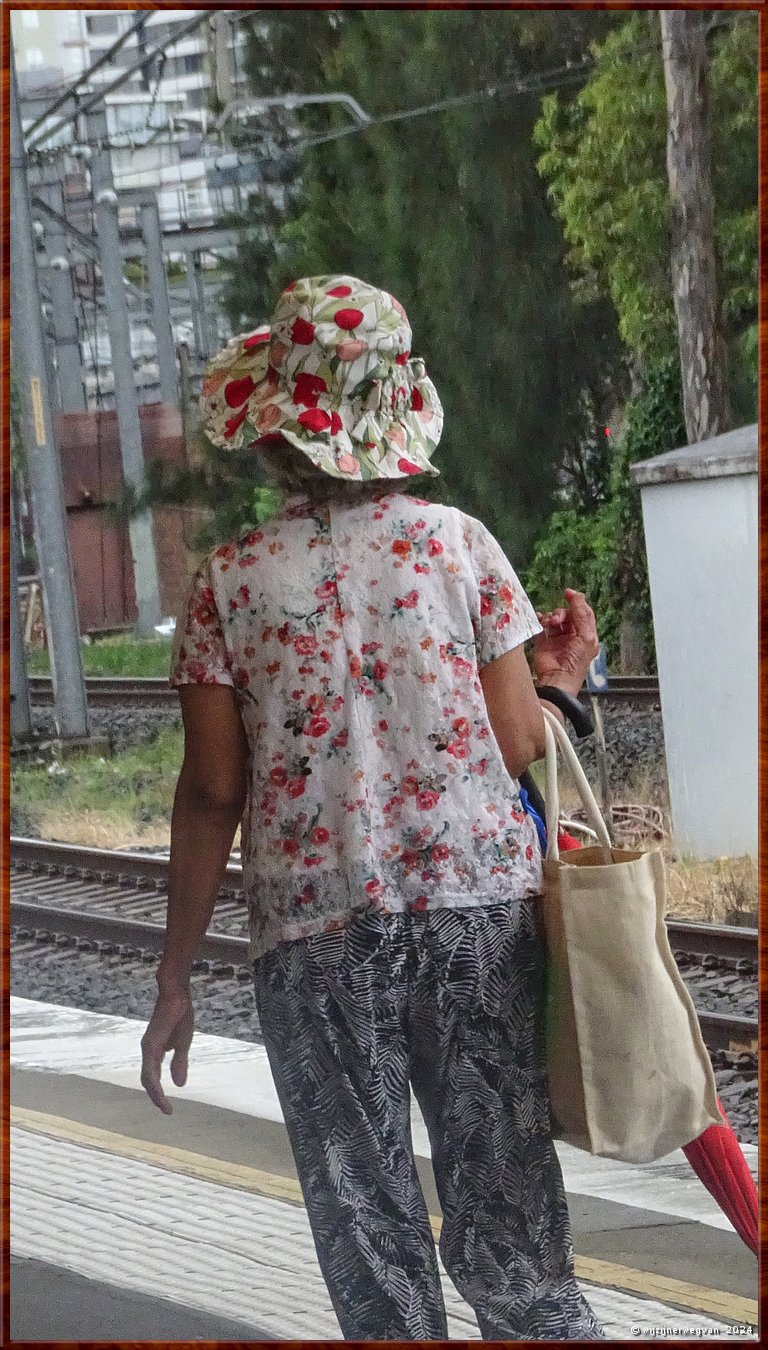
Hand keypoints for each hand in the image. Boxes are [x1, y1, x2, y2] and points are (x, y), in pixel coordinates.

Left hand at [140, 984, 193, 1114]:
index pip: (154, 1077)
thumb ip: (179, 1062)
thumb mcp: (183, 1043)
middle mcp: (149, 1052)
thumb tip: (179, 1084)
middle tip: (167, 1111)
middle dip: (157, 1097)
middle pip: (149, 1081)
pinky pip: (150, 1068)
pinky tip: (159, 1090)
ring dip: (155, 1093)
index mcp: (156, 1052)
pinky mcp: (151, 1043)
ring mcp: (148, 1048)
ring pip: (148, 1077)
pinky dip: (154, 1082)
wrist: (177, 994)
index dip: (160, 1093)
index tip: (169, 1109)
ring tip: (164, 1106)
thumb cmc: (179, 1014)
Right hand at [533, 589, 599, 694]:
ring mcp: (557, 640)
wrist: (557, 679)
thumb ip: (582, 615)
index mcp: (586, 635)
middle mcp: (572, 636)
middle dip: (561, 613)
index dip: (577, 601)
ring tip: (549, 623)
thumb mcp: (586, 637)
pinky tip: (540, 620)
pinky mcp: (543, 644)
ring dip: (551, 617)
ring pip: (554, 619)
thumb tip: (577, 595)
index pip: (583, 613)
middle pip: (567, 615)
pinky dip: (540, 621)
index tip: (568, 593)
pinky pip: (541, 627)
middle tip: (556, 620)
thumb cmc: (575, 663)